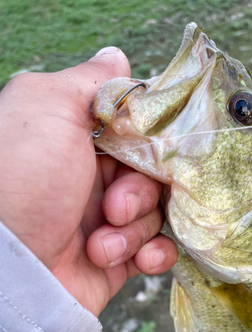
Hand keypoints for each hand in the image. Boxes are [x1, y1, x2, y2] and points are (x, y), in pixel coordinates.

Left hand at [0, 47, 177, 315]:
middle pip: (151, 175)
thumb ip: (88, 82)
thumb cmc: (22, 181)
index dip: (151, 144)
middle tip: (112, 207)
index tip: (149, 152)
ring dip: (135, 229)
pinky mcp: (116, 260)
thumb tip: (116, 58)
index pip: (137, 134)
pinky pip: (156, 251)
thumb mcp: (47, 109)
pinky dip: (154, 254)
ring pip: (155, 214)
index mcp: (77, 142)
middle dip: (139, 192)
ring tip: (101, 244)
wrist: (10, 271)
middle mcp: (92, 180)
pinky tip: (140, 260)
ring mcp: (105, 222)